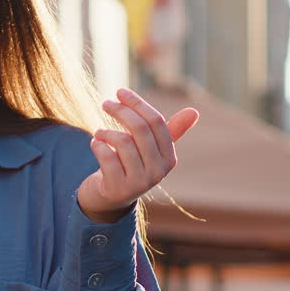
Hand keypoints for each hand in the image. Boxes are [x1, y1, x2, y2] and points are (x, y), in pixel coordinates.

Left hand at [76, 88, 198, 222]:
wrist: (111, 198)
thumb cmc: (132, 165)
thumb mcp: (151, 149)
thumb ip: (170, 130)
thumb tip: (194, 111)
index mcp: (169, 158)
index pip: (156, 122)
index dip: (138, 103)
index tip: (120, 92)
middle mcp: (158, 172)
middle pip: (140, 129)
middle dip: (120, 111)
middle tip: (106, 103)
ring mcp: (139, 183)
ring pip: (122, 142)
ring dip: (106, 132)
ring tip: (99, 132)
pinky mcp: (118, 189)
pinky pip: (106, 156)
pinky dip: (97, 145)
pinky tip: (95, 144)